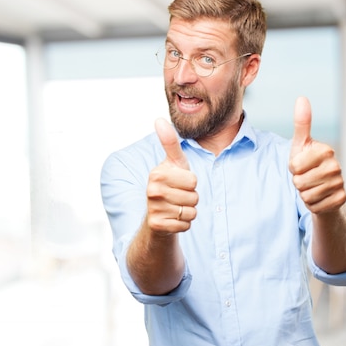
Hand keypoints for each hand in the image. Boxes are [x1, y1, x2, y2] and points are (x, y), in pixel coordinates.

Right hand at [146, 118, 197, 233]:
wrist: (157, 215)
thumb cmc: (170, 185)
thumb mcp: (173, 163)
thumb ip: (170, 142)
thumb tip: (159, 119)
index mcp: (156, 173)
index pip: (193, 180)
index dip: (191, 183)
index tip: (179, 183)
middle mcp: (151, 191)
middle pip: (194, 196)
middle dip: (191, 198)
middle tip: (178, 197)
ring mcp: (153, 209)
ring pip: (191, 212)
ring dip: (188, 211)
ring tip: (176, 207)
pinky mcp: (157, 226)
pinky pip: (186, 225)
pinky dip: (184, 224)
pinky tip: (173, 219)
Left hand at [289, 97, 345, 213]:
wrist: (323, 188)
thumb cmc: (308, 163)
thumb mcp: (301, 144)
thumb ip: (301, 123)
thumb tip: (302, 98)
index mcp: (326, 151)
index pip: (294, 166)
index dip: (292, 168)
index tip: (300, 165)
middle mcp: (336, 166)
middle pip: (299, 182)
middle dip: (298, 183)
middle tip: (306, 177)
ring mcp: (340, 183)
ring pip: (307, 196)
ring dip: (305, 194)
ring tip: (312, 186)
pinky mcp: (341, 199)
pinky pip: (315, 207)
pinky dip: (313, 205)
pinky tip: (319, 197)